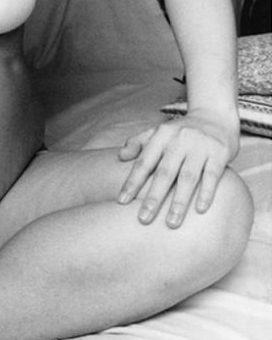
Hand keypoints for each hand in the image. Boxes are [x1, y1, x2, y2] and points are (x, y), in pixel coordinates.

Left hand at [117, 109, 238, 227]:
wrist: (216, 116)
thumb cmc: (182, 131)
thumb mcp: (159, 132)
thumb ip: (139, 143)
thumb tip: (120, 156)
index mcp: (161, 136)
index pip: (144, 162)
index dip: (132, 182)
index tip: (122, 201)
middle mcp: (179, 139)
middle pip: (164, 173)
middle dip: (153, 197)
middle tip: (144, 219)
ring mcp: (200, 145)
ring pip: (188, 177)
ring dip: (179, 202)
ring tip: (171, 223)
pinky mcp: (219, 152)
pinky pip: (213, 175)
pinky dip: (207, 192)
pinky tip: (200, 210)